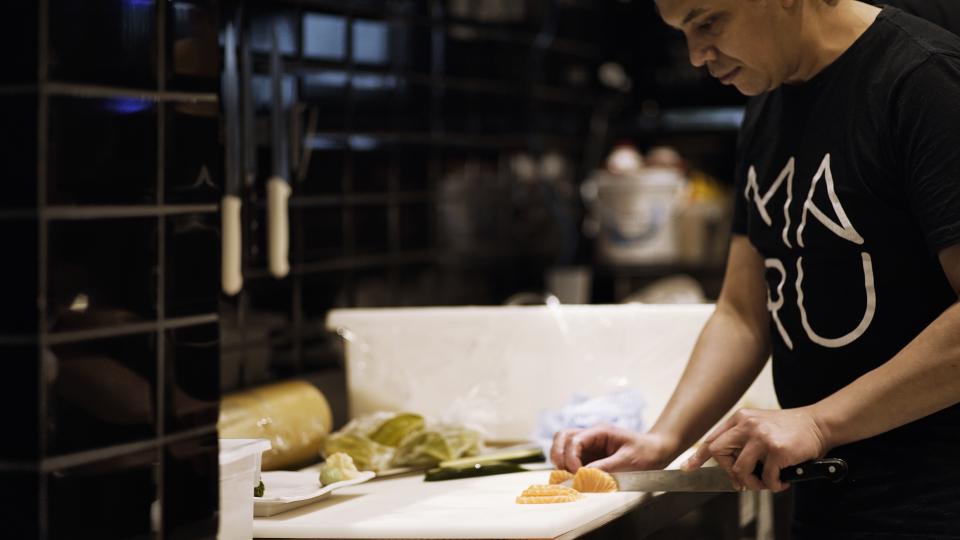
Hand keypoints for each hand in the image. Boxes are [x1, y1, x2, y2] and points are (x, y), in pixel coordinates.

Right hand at [550, 424, 677, 472]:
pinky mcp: (591, 456)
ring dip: (562, 461)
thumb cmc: (646, 453)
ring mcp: (590, 446)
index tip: (576, 474)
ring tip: (568, 477)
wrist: (657, 452)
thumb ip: (605, 468)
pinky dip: (570, 469)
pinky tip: (576, 479)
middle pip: (562, 437)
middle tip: (565, 473)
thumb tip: (583, 476)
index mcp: (600, 432)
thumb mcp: (628, 461)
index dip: (570, 457)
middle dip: (559, 455)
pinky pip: (573, 459)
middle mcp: (591, 436)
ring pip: (564, 446)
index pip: (574, 439)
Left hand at [681, 408, 829, 491]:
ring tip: (765, 483)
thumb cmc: (789, 429)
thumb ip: (743, 440)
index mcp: (740, 418)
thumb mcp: (760, 425)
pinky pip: (766, 478)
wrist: (818, 424)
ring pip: (740, 469)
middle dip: (729, 472)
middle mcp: (747, 425)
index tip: (687, 468)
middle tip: (743, 481)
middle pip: (720, 453)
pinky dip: (773, 485)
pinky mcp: (776, 450)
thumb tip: (732, 470)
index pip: (713, 439)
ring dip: (752, 483)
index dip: (699, 456)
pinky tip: (781, 481)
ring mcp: (761, 437)